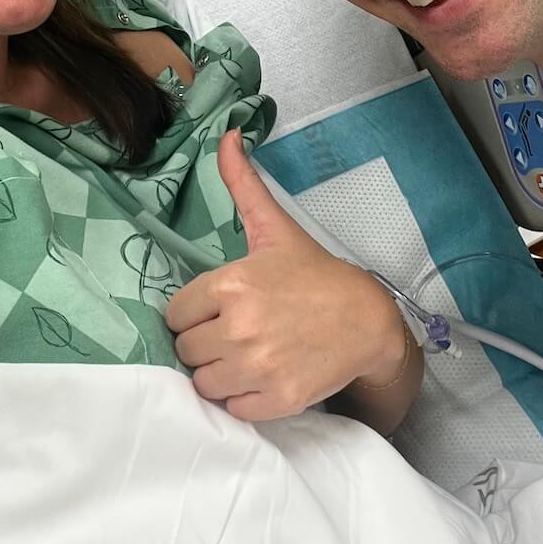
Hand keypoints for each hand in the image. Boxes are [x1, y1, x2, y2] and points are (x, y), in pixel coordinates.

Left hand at [164, 129, 407, 421]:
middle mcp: (239, 327)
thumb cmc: (314, 275)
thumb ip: (243, 183)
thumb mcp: (274, 228)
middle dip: (206, 341)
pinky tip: (261, 375)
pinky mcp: (275, 400)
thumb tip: (227, 135)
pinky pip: (231, 408)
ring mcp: (257, 367)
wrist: (367, 321)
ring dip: (220, 372)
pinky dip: (242, 398)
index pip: (175, 313)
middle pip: (186, 349)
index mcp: (231, 284)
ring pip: (203, 382)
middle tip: (236, 331)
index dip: (194, 311)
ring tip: (247, 354)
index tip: (218, 307)